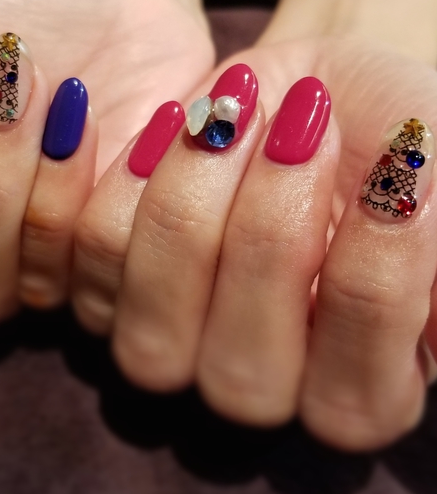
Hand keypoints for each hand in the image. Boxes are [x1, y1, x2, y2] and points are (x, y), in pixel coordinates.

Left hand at [72, 33, 436, 450]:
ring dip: (193, 204)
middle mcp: (255, 386)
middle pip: (240, 373)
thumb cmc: (395, 143)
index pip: (355, 395)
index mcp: (355, 394)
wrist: (313, 98)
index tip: (403, 166)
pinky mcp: (108, 287)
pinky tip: (167, 120)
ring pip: (153, 321)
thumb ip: (430, 232)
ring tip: (231, 113)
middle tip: (304, 129)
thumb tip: (417, 266)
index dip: (377, 279)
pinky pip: (90, 255)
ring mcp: (171, 345)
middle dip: (273, 237)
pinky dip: (125, 183)